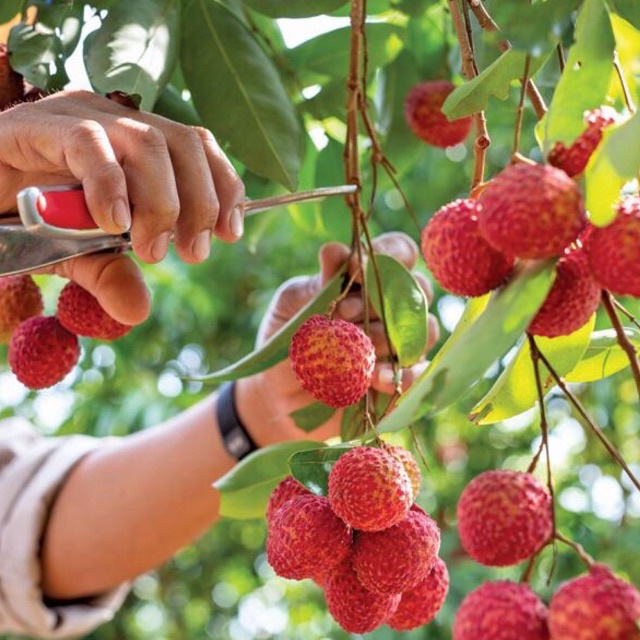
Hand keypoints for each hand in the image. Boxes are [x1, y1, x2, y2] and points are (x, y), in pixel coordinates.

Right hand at [0, 90, 244, 324]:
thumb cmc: (25, 220)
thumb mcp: (77, 254)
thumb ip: (110, 273)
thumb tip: (137, 310)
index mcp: (132, 140)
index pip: (197, 146)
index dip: (223, 186)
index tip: (230, 233)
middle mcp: (111, 120)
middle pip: (183, 143)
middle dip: (200, 203)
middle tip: (192, 253)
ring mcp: (75, 116)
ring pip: (147, 142)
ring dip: (162, 202)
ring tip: (150, 248)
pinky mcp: (36, 126)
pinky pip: (88, 144)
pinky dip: (110, 186)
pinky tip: (113, 223)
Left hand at [235, 232, 438, 445]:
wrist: (279, 394)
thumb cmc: (288, 339)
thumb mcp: (293, 305)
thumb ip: (318, 282)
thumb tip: (335, 250)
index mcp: (369, 279)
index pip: (400, 251)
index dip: (389, 254)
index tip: (355, 268)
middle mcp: (392, 307)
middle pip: (420, 290)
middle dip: (381, 301)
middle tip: (342, 314)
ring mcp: (402, 344)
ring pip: (425, 330)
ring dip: (389, 339)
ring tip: (355, 352)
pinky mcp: (402, 380)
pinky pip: (421, 373)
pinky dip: (403, 375)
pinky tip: (376, 380)